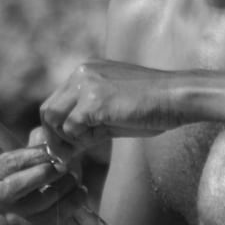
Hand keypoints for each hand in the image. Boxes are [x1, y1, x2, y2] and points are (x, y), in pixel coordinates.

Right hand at [0, 128, 86, 224]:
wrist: (66, 201)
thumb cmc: (52, 168)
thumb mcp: (44, 148)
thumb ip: (42, 138)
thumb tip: (49, 136)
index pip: (9, 163)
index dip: (33, 156)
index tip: (53, 152)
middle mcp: (0, 199)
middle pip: (16, 187)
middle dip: (45, 173)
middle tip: (63, 167)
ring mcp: (17, 218)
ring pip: (41, 200)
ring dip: (65, 185)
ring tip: (73, 178)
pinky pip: (57, 215)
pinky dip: (74, 200)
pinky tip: (80, 192)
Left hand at [40, 60, 172, 156]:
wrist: (176, 98)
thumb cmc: (152, 106)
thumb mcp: (113, 109)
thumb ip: (89, 119)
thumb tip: (66, 142)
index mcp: (87, 70)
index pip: (56, 101)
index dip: (58, 128)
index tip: (70, 147)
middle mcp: (82, 72)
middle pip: (48, 109)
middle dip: (54, 136)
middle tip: (70, 154)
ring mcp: (86, 84)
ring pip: (53, 118)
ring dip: (66, 139)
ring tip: (86, 146)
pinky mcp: (94, 100)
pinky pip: (71, 127)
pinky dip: (80, 140)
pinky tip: (99, 140)